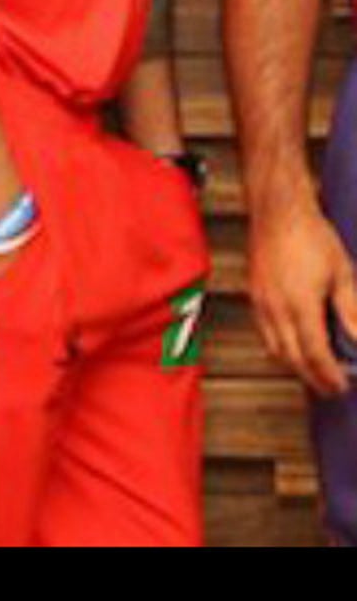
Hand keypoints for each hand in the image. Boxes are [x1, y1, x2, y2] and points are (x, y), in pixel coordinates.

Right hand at [247, 206, 356, 396]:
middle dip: (312, 377)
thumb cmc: (309, 235)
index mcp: (300, 305)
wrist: (277, 213)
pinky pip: (264, 333)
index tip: (341, 386)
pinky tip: (293, 344)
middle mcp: (276, 309)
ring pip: (274, 349)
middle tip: (331, 387)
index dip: (329, 375)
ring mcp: (261, 304)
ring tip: (314, 371)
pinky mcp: (255, 297)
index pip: (315, 354)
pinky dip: (280, 347)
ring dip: (295, 365)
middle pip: (292, 358)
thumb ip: (351, 311)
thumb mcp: (343, 274)